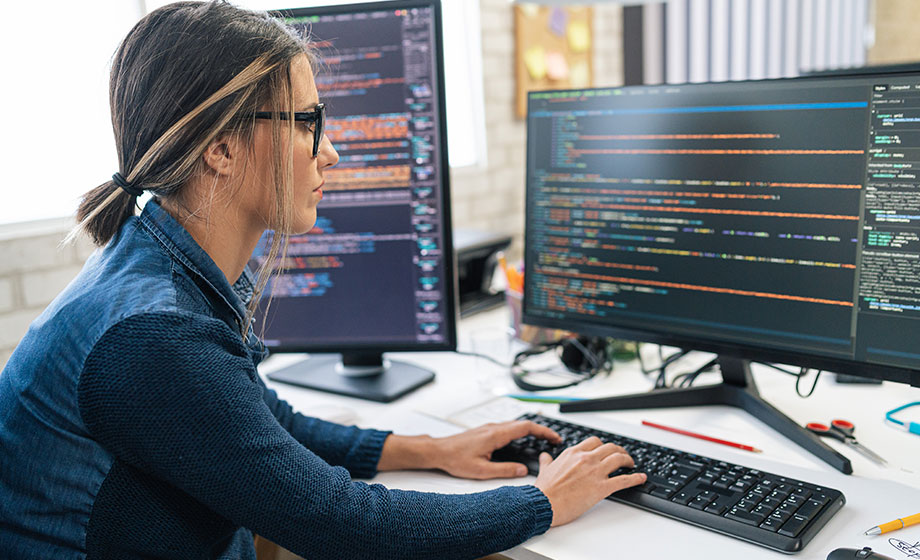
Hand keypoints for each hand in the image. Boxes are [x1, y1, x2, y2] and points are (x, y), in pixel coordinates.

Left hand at [432, 420, 561, 479]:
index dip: (543, 431)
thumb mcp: (482, 470)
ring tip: (541, 441)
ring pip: (515, 425)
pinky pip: (508, 428)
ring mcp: (489, 428)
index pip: (526, 427)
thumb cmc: (455, 459)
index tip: (554, 437)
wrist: (438, 451)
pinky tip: (521, 442)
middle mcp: (493, 428)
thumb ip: (504, 470)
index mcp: (495, 434)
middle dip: (541, 431)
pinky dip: (520, 432)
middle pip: (523, 424)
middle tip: (553, 440)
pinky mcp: (485, 431)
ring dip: (531, 431)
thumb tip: (523, 471)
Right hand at [533, 436, 646, 526]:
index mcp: (573, 453)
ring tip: (631, 464)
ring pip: (619, 459)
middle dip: (619, 451)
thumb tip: (545, 456)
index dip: (603, 446)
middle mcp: (586, 459)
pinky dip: (636, 478)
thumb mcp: (544, 470)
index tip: (606, 450)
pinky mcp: (602, 487)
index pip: (595, 442)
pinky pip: (624, 480)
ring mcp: (595, 472)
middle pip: (610, 447)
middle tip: (623, 456)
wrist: (544, 503)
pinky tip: (641, 478)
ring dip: (628, 460)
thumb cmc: (544, 490)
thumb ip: (546, 461)